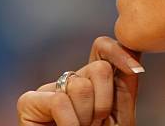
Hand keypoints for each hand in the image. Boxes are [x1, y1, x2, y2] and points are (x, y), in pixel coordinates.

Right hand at [17, 36, 143, 125]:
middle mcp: (71, 79)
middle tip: (97, 124)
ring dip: (87, 117)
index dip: (119, 52)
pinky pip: (59, 101)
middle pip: (99, 68)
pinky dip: (70, 124)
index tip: (136, 70)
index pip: (102, 46)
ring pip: (80, 85)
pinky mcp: (28, 101)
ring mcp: (49, 89)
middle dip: (106, 102)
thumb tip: (133, 56)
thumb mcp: (120, 115)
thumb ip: (125, 84)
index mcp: (93, 80)